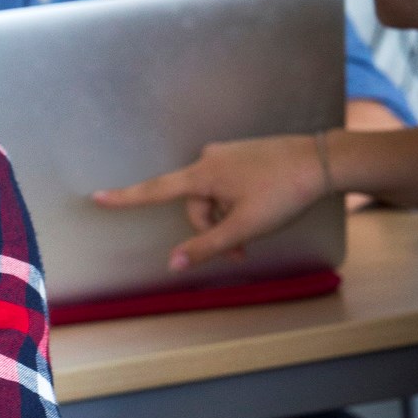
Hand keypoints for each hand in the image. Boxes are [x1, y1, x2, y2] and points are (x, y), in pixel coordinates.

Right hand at [91, 134, 329, 270]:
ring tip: (257, 232)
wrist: (321, 161)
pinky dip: (237, 202)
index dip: (124, 198)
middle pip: (194, 204)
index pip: (154, 190)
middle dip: (212, 229)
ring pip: (214, 196)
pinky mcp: (243, 153)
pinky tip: (262, 208)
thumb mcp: (244, 227)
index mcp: (202, 175)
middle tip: (243, 252)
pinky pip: (228, 183)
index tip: (96, 197)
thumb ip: (206, 246)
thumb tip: (173, 264)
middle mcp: (208, 159)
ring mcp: (226, 154)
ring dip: (227, 218)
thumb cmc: (282, 193)